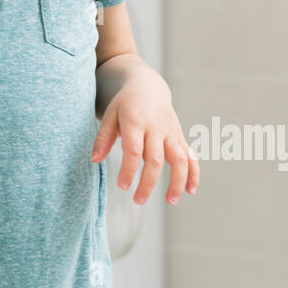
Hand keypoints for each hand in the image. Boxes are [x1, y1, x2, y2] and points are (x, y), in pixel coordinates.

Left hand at [91, 74, 197, 205]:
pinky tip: (191, 191)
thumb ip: (102, 138)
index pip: (134, 149)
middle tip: (138, 200)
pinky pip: (190, 156)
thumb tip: (94, 160)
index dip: (129, 170)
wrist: (148, 86)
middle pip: (155, 159)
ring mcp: (170, 133)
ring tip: (171, 200)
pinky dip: (194, 173)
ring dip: (177, 181)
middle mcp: (155, 128)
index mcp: (135, 121)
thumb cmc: (125, 104)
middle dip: (148, 182)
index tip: (123, 186)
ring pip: (179, 159)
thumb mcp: (110, 115)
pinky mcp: (179, 137)